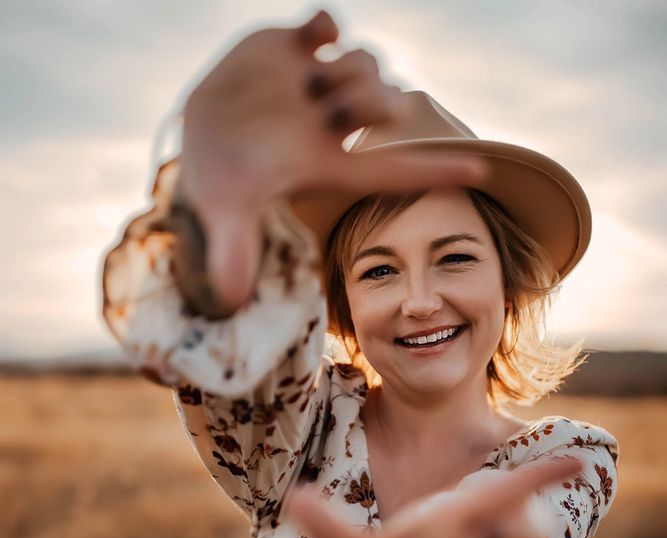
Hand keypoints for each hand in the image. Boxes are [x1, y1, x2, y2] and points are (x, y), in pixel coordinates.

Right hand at [178, 10, 483, 312]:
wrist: (195, 137)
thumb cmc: (218, 184)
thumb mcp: (226, 216)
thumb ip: (233, 252)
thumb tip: (231, 301)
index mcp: (326, 163)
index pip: (393, 169)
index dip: (436, 170)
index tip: (482, 169)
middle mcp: (329, 124)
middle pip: (384, 105)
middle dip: (375, 102)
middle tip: (336, 107)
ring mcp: (312, 83)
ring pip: (364, 64)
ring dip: (350, 68)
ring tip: (315, 80)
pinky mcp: (289, 48)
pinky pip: (326, 23)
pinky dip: (328, 23)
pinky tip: (318, 34)